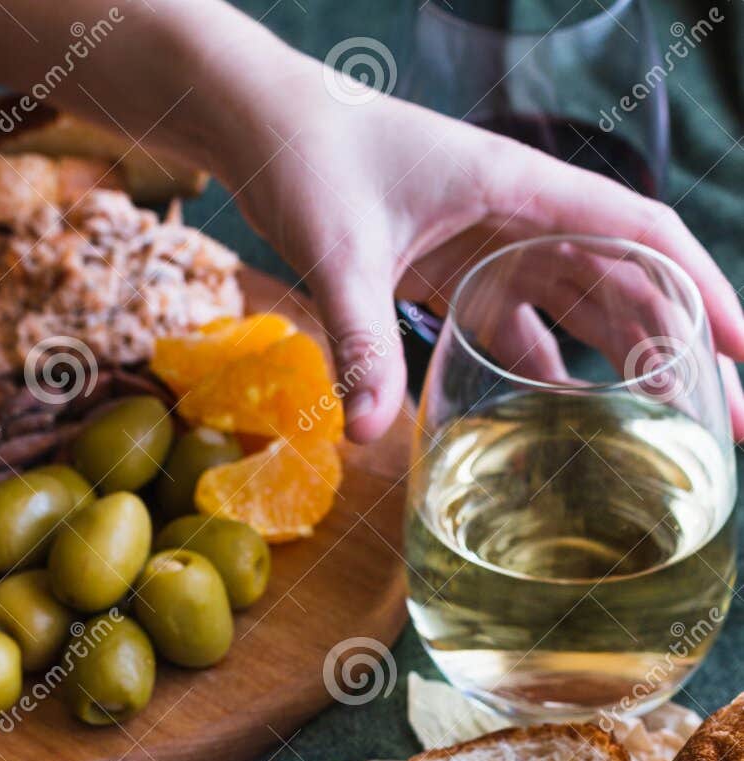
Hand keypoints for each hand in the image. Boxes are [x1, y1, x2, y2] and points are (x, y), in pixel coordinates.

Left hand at [217, 64, 743, 441]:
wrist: (263, 128)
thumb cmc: (310, 159)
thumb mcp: (338, 251)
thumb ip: (358, 340)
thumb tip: (369, 435)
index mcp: (521, 189)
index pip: (640, 234)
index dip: (700, 290)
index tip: (743, 348)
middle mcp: (520, 216)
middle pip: (623, 280)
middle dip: (676, 345)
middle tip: (721, 417)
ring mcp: (490, 244)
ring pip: (577, 307)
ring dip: (617, 364)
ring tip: (655, 431)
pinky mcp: (455, 271)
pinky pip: (517, 325)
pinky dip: (541, 372)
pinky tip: (556, 426)